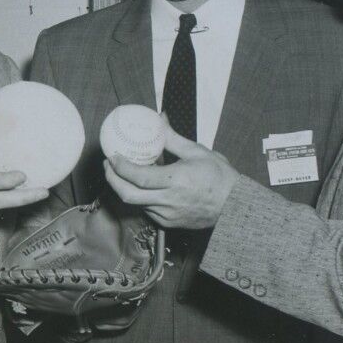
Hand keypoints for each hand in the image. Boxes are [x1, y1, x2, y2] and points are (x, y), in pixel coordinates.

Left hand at [103, 129, 238, 229]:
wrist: (234, 206)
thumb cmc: (220, 178)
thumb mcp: (197, 152)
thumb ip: (172, 138)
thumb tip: (159, 119)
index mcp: (175, 181)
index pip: (137, 177)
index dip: (120, 167)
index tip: (113, 156)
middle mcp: (168, 201)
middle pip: (127, 195)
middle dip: (112, 179)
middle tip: (109, 165)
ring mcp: (167, 215)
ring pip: (136, 203)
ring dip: (125, 188)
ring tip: (122, 173)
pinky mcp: (168, 223)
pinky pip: (146, 210)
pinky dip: (139, 197)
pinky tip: (141, 186)